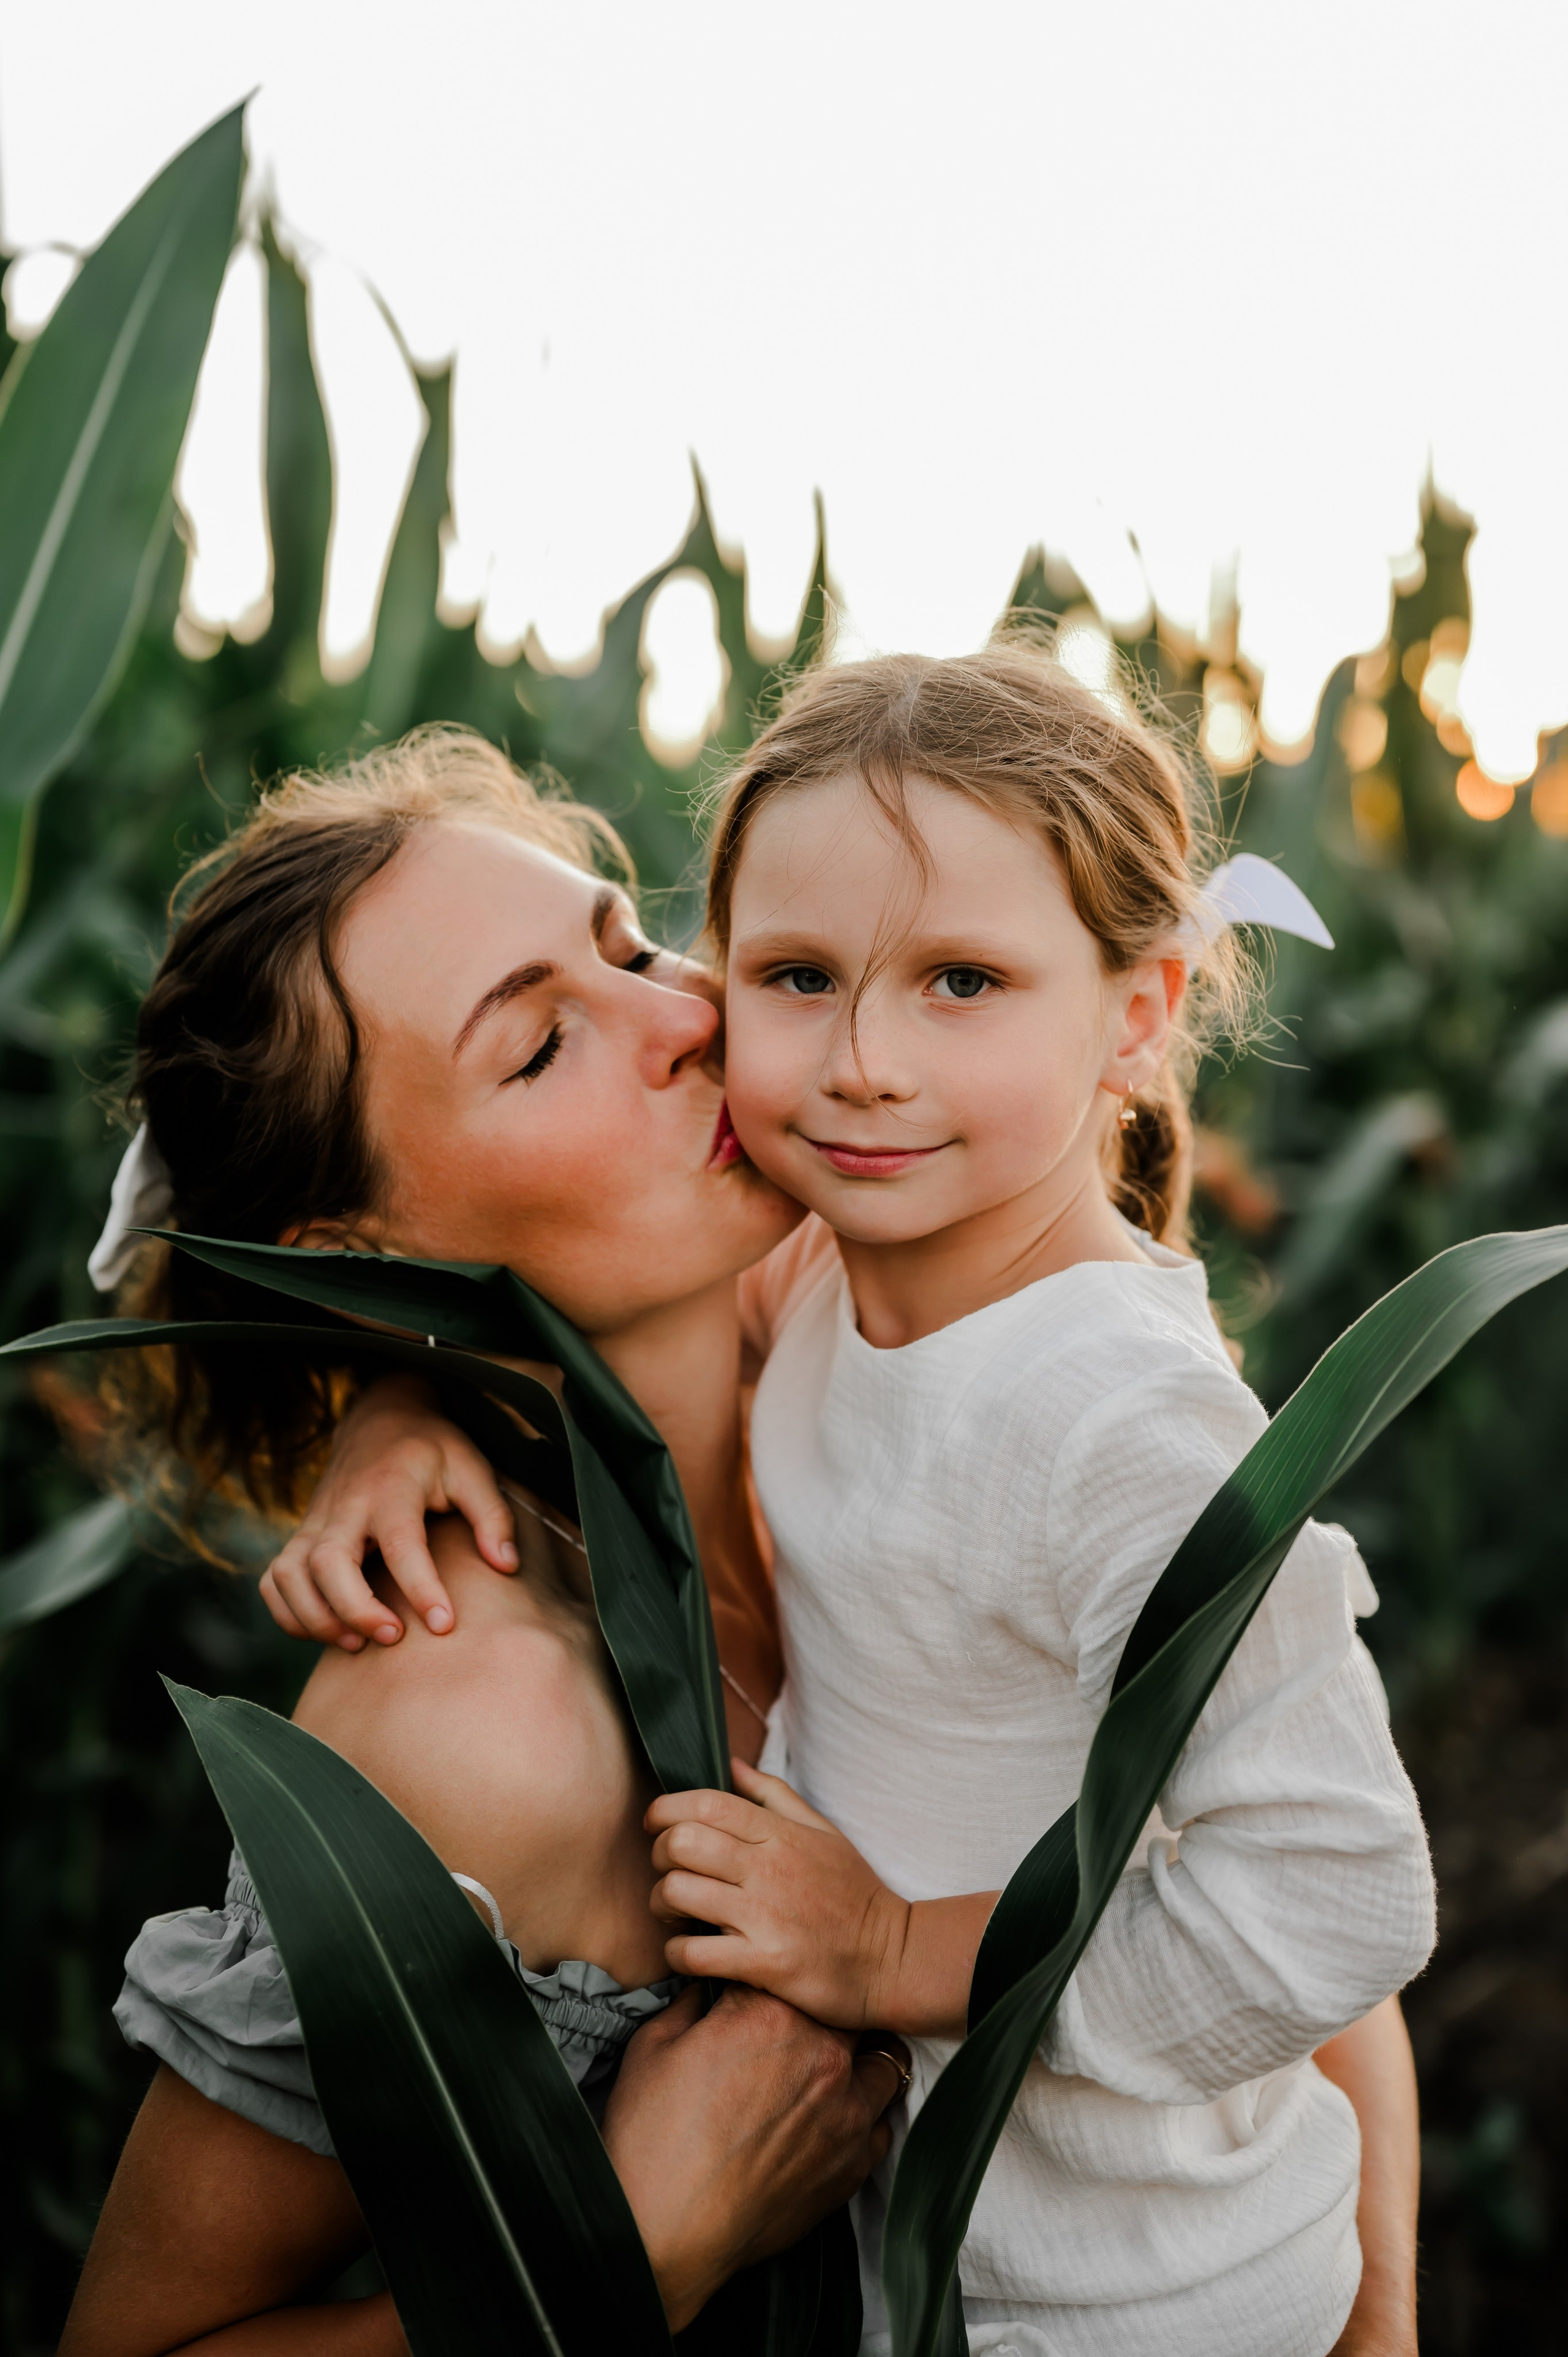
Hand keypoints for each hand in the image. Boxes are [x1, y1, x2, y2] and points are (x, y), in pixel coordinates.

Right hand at [260, 1375, 516, 1651]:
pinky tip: (327, 1631)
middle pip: (328, 1562)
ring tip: (358, 1644)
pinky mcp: (301, 1536)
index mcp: (392, 1487)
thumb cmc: (431, 1449)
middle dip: (355, 1608)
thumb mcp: (472, 1467)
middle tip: (393, 1637)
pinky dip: (289, 1613)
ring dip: (316, 1617)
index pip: (400, 1542)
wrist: (381, 1418)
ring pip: (290, 1574)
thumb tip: (506, 1566)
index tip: (444, 1624)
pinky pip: (275, 1580)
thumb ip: (492, 1515)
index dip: (420, 1587)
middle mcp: (346, 1505)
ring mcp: (316, 1521)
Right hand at [601, 1982, 906, 2330]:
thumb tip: (703, 1990)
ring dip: (861, 2061)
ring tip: (830, 2074)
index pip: (789, 1973)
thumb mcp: (653, 2046)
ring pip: (884, 2062)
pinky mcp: (853, 2165)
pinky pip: (881, 2125)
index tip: (759, 1996)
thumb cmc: (651, 2138)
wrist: (663, 2229)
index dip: (772, 1981)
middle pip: (849, 2009)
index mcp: (771, 2012)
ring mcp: (845, 2112)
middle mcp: (821, 2054)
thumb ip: (689, 2005)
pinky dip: (863, 2118)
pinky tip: (832, 2123)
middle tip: (801, 2030)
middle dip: (827, 2012)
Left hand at [646, 1761, 909, 2029]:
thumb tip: (732, 1764)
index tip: (656, 1824)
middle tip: (668, 1870)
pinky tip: (687, 1951)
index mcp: (779, 1834)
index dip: (666, 1809)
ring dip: (661, 1904)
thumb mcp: (822, 1830)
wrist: (891, 1958)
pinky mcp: (764, 1963)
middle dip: (658, 1855)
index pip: (706, 1803)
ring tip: (673, 1913)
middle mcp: (768, 1869)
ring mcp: (764, 1917)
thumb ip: (773, 1795)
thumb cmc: (853, 1892)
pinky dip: (677, 1953)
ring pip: (678, 1894)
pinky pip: (693, 1953)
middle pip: (681, 1843)